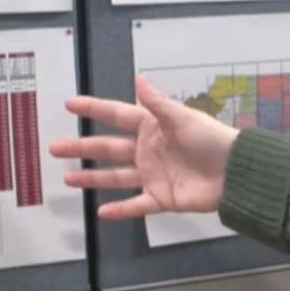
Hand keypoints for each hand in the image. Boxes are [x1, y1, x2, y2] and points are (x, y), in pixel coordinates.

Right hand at [50, 74, 239, 219]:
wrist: (235, 173)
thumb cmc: (211, 140)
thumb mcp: (183, 118)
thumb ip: (158, 103)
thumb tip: (139, 78)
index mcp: (153, 127)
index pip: (117, 115)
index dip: (94, 108)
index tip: (69, 104)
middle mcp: (148, 150)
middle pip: (109, 148)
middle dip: (82, 147)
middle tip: (54, 147)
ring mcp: (154, 175)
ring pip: (116, 176)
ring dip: (92, 177)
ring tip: (67, 178)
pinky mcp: (162, 198)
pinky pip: (137, 205)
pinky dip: (120, 210)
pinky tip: (101, 212)